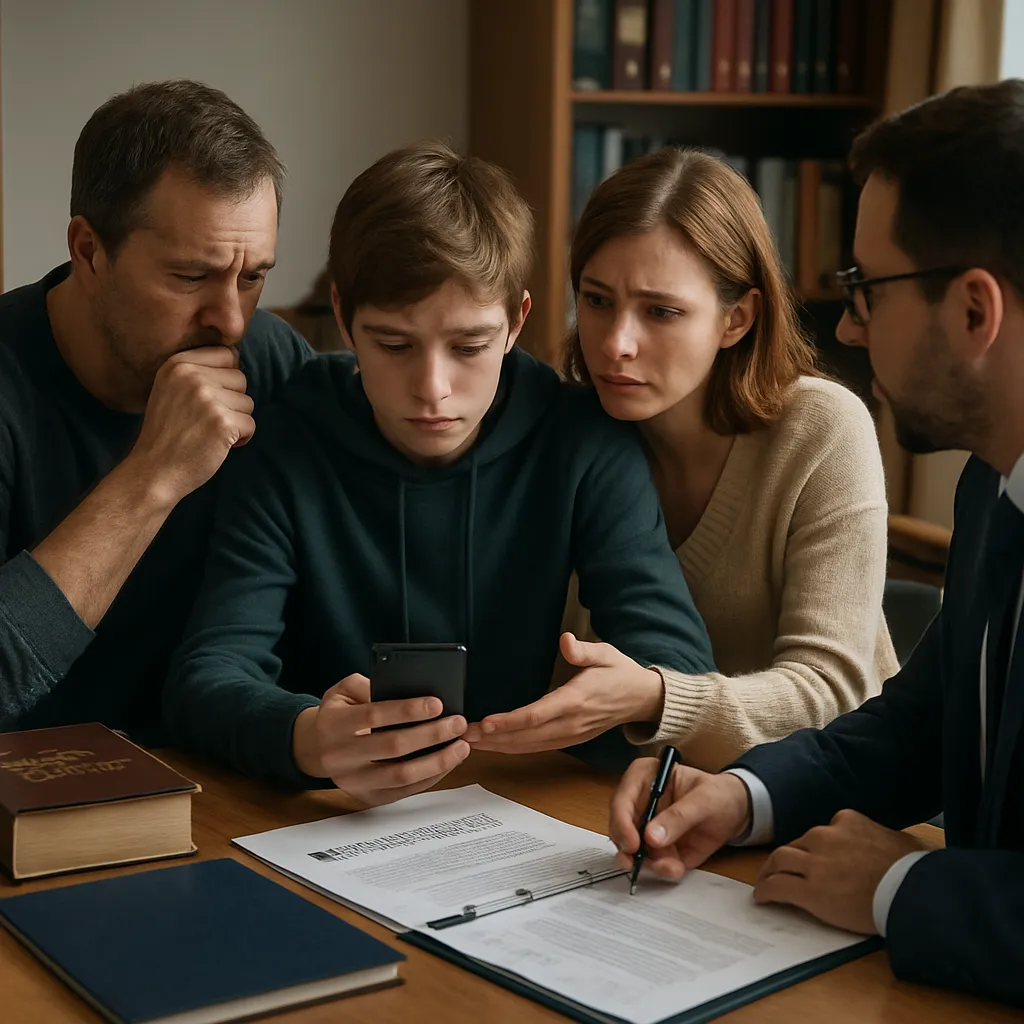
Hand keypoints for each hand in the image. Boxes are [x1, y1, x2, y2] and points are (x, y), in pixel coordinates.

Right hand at [126, 346, 255, 507]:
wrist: (153, 471)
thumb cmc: (167, 433)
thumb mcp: (170, 389)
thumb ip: (198, 371)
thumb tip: (237, 355)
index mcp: (177, 364)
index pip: (226, 355)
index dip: (225, 380)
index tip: (207, 400)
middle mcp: (191, 376)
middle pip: (240, 379)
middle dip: (231, 402)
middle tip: (206, 421)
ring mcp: (207, 399)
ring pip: (248, 403)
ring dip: (236, 421)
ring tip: (209, 433)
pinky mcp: (222, 422)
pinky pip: (251, 425)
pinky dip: (241, 438)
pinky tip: (218, 445)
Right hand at [291, 673, 469, 806]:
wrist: (313, 749)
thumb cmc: (337, 713)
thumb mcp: (342, 690)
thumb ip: (368, 684)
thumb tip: (405, 687)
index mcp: (334, 724)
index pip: (374, 716)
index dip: (407, 710)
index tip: (437, 703)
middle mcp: (341, 756)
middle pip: (393, 747)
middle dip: (431, 735)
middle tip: (458, 723)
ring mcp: (354, 781)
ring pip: (401, 775)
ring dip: (437, 762)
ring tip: (462, 746)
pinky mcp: (367, 797)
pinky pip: (404, 791)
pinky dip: (430, 777)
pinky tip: (449, 762)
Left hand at [461, 632, 663, 753]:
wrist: (642, 699)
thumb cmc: (620, 673)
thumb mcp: (606, 654)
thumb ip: (583, 650)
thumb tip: (566, 641)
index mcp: (576, 700)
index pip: (537, 715)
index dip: (509, 721)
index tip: (486, 723)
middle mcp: (571, 722)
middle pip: (526, 735)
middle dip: (493, 737)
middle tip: (463, 734)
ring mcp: (571, 734)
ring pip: (529, 745)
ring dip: (499, 745)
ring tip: (472, 742)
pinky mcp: (570, 739)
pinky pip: (538, 747)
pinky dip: (514, 748)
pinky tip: (496, 745)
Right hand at [609, 758, 751, 878]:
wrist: (737, 812)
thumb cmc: (719, 794)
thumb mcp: (704, 800)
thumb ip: (679, 816)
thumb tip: (651, 837)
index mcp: (645, 777)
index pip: (622, 799)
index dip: (621, 822)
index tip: (632, 843)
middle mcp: (639, 803)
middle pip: (618, 826)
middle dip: (627, 848)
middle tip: (636, 862)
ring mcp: (646, 827)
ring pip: (631, 849)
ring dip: (647, 863)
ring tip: (670, 867)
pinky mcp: (657, 849)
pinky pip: (651, 863)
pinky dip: (661, 870)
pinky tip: (675, 869)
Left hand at [753, 809, 926, 933]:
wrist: (910, 892)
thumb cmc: (913, 870)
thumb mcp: (897, 840)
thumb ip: (879, 837)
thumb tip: (886, 844)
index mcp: (846, 821)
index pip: (823, 831)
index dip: (816, 847)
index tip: (814, 857)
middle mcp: (825, 835)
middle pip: (797, 844)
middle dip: (787, 857)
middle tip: (779, 868)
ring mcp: (815, 862)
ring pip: (779, 859)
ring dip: (769, 870)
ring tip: (765, 880)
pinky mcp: (809, 890)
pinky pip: (778, 886)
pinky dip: (766, 891)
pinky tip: (762, 897)